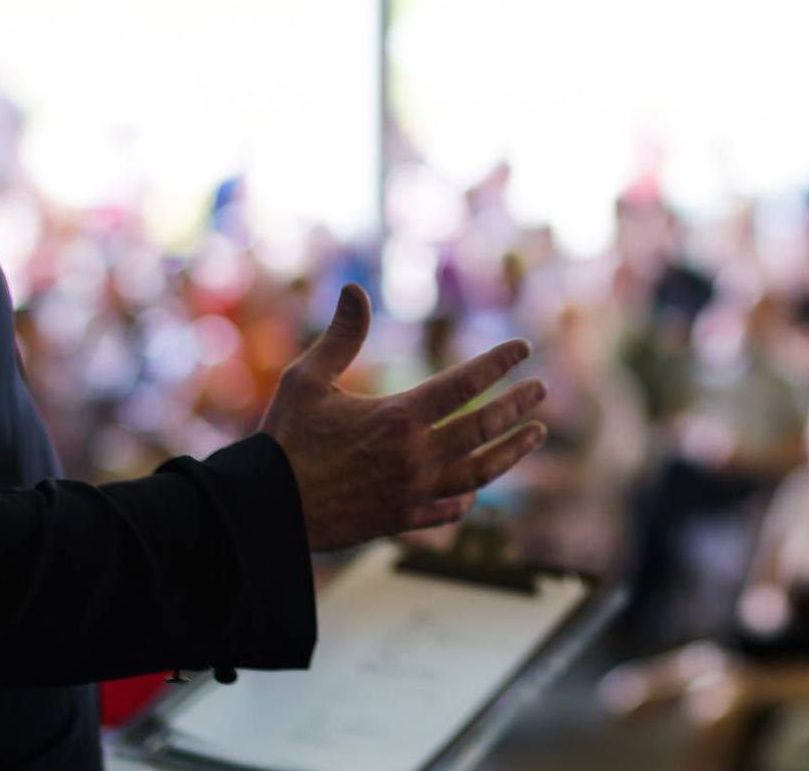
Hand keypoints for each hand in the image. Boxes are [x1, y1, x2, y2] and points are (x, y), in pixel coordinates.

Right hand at [259, 283, 546, 550]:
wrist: (267, 510)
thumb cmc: (284, 439)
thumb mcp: (307, 379)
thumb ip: (341, 336)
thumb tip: (355, 288)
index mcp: (399, 417)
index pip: (466, 383)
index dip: (498, 363)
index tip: (523, 348)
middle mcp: (416, 456)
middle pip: (484, 427)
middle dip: (518, 405)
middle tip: (541, 391)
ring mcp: (414, 492)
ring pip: (480, 472)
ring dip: (512, 451)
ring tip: (535, 434)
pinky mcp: (402, 520)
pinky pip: (449, 508)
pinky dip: (469, 497)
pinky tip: (478, 489)